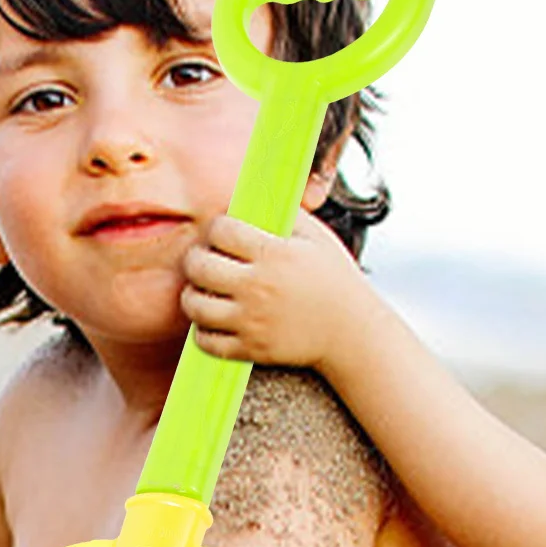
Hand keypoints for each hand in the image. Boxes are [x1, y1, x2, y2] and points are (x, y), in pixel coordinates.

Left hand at [182, 210, 370, 372]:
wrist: (352, 332)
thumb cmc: (335, 280)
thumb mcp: (317, 237)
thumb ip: (284, 213)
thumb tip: (253, 198)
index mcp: (274, 254)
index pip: (220, 230)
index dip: (217, 228)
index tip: (224, 234)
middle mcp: (258, 286)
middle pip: (198, 266)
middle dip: (196, 258)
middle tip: (205, 260)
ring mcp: (252, 320)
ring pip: (195, 305)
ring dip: (193, 294)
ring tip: (206, 290)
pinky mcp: (252, 348)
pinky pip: (207, 341)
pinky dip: (203, 331)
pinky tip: (215, 320)